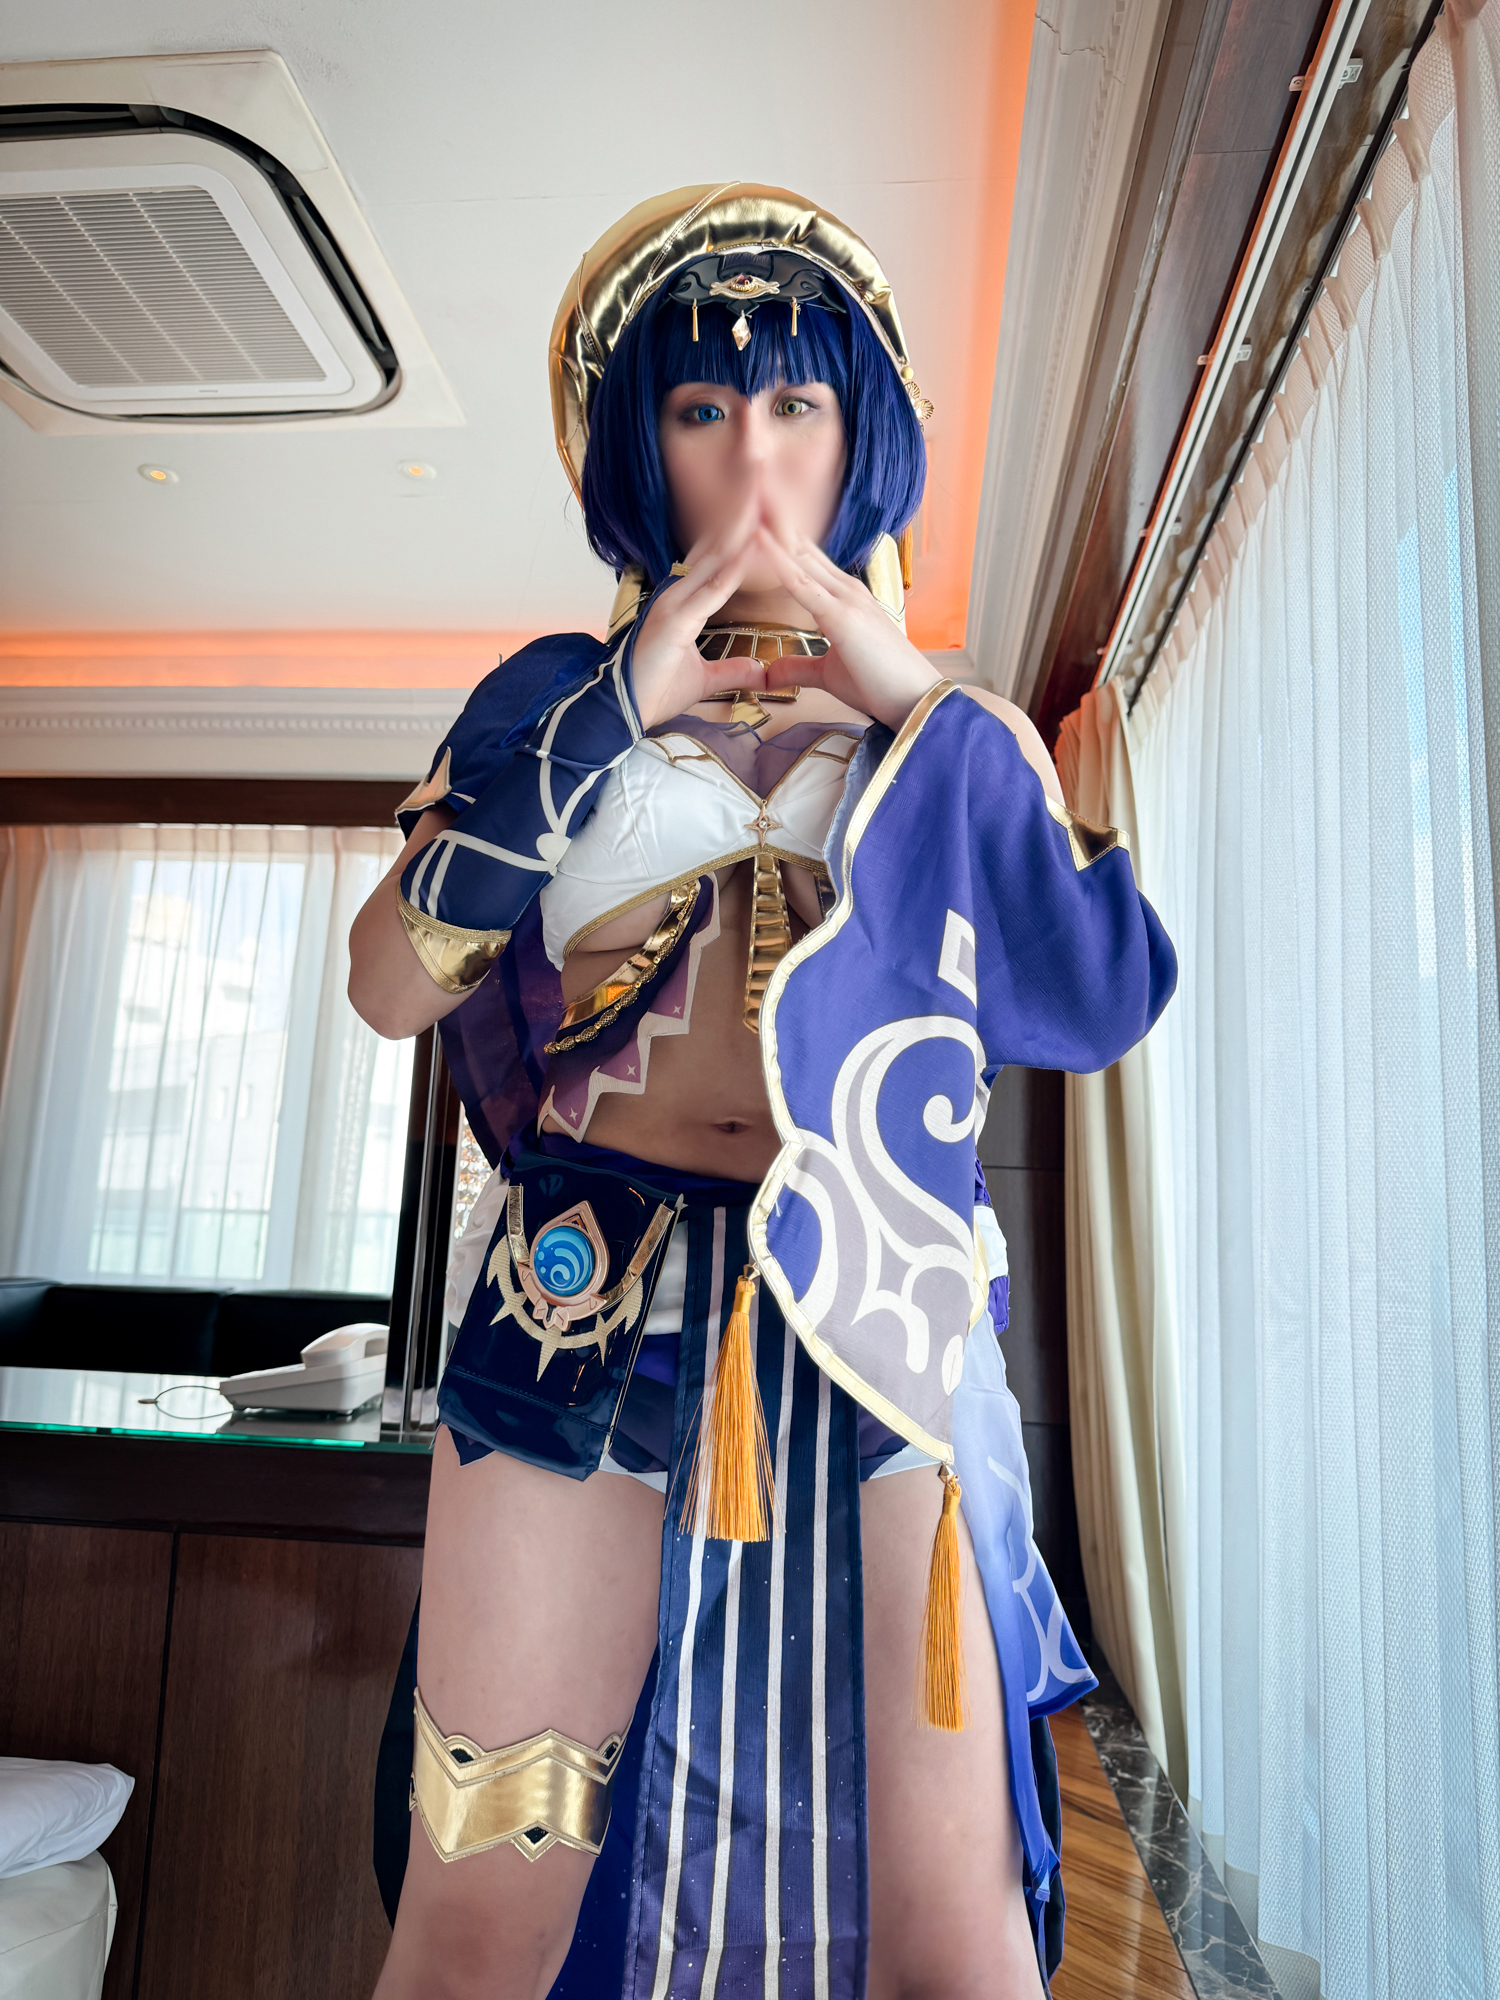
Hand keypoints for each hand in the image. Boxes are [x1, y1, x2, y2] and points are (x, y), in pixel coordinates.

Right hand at [630, 490, 772, 729]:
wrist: (621, 713)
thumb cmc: (653, 692)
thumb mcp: (705, 680)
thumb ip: (732, 670)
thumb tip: (759, 670)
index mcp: (682, 601)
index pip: (716, 556)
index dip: (739, 529)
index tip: (764, 505)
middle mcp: (677, 593)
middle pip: (716, 544)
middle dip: (742, 511)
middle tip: (763, 472)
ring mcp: (674, 604)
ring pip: (716, 557)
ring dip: (742, 527)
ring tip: (765, 496)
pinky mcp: (675, 622)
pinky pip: (712, 590)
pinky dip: (736, 567)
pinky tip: (756, 546)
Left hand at [753, 494, 940, 729]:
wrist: (916, 703)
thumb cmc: (881, 687)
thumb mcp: (829, 675)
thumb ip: (799, 667)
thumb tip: (770, 672)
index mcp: (842, 598)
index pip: (804, 557)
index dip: (778, 532)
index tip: (753, 509)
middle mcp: (844, 588)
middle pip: (800, 543)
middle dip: (772, 512)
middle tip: (748, 476)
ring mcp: (845, 598)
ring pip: (799, 552)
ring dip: (771, 521)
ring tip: (747, 489)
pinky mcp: (842, 616)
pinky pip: (802, 582)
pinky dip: (778, 557)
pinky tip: (758, 536)